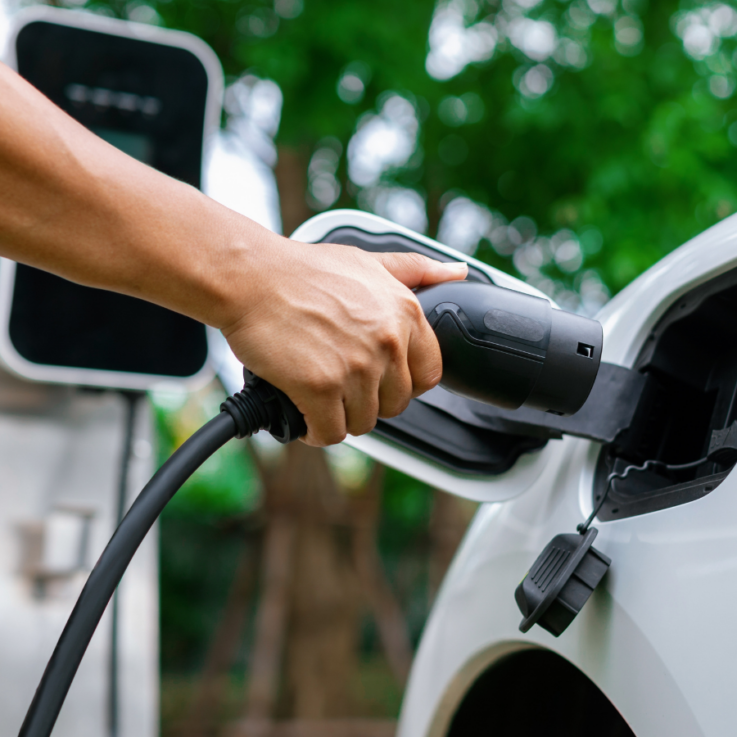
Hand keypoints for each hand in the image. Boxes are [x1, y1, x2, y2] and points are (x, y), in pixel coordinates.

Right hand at [221, 236, 466, 445]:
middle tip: (340, 386)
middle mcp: (387, 342)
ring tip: (319, 398)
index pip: (428, 375)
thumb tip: (457, 272)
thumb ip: (416, 270)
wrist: (252, 277)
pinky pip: (331, 433)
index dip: (402, 384)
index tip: (380, 382)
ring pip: (363, 422)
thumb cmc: (303, 271)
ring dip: (340, 416)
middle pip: (395, 404)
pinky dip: (315, 431)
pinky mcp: (321, 387)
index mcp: (405, 314)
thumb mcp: (368, 262)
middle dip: (368, 401)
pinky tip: (303, 413)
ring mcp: (356, 367)